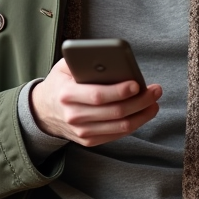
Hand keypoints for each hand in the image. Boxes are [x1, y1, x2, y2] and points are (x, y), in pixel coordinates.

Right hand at [29, 57, 162, 146]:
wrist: (43, 111)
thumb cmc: (60, 83)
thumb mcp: (63, 67)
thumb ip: (82, 61)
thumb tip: (111, 58)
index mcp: (67, 94)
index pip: (98, 95)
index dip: (120, 91)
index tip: (137, 84)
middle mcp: (74, 116)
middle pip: (115, 112)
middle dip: (140, 101)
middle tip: (155, 90)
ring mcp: (82, 132)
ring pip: (120, 126)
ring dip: (142, 115)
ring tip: (154, 102)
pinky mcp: (89, 140)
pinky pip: (117, 134)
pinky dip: (134, 124)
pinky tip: (143, 112)